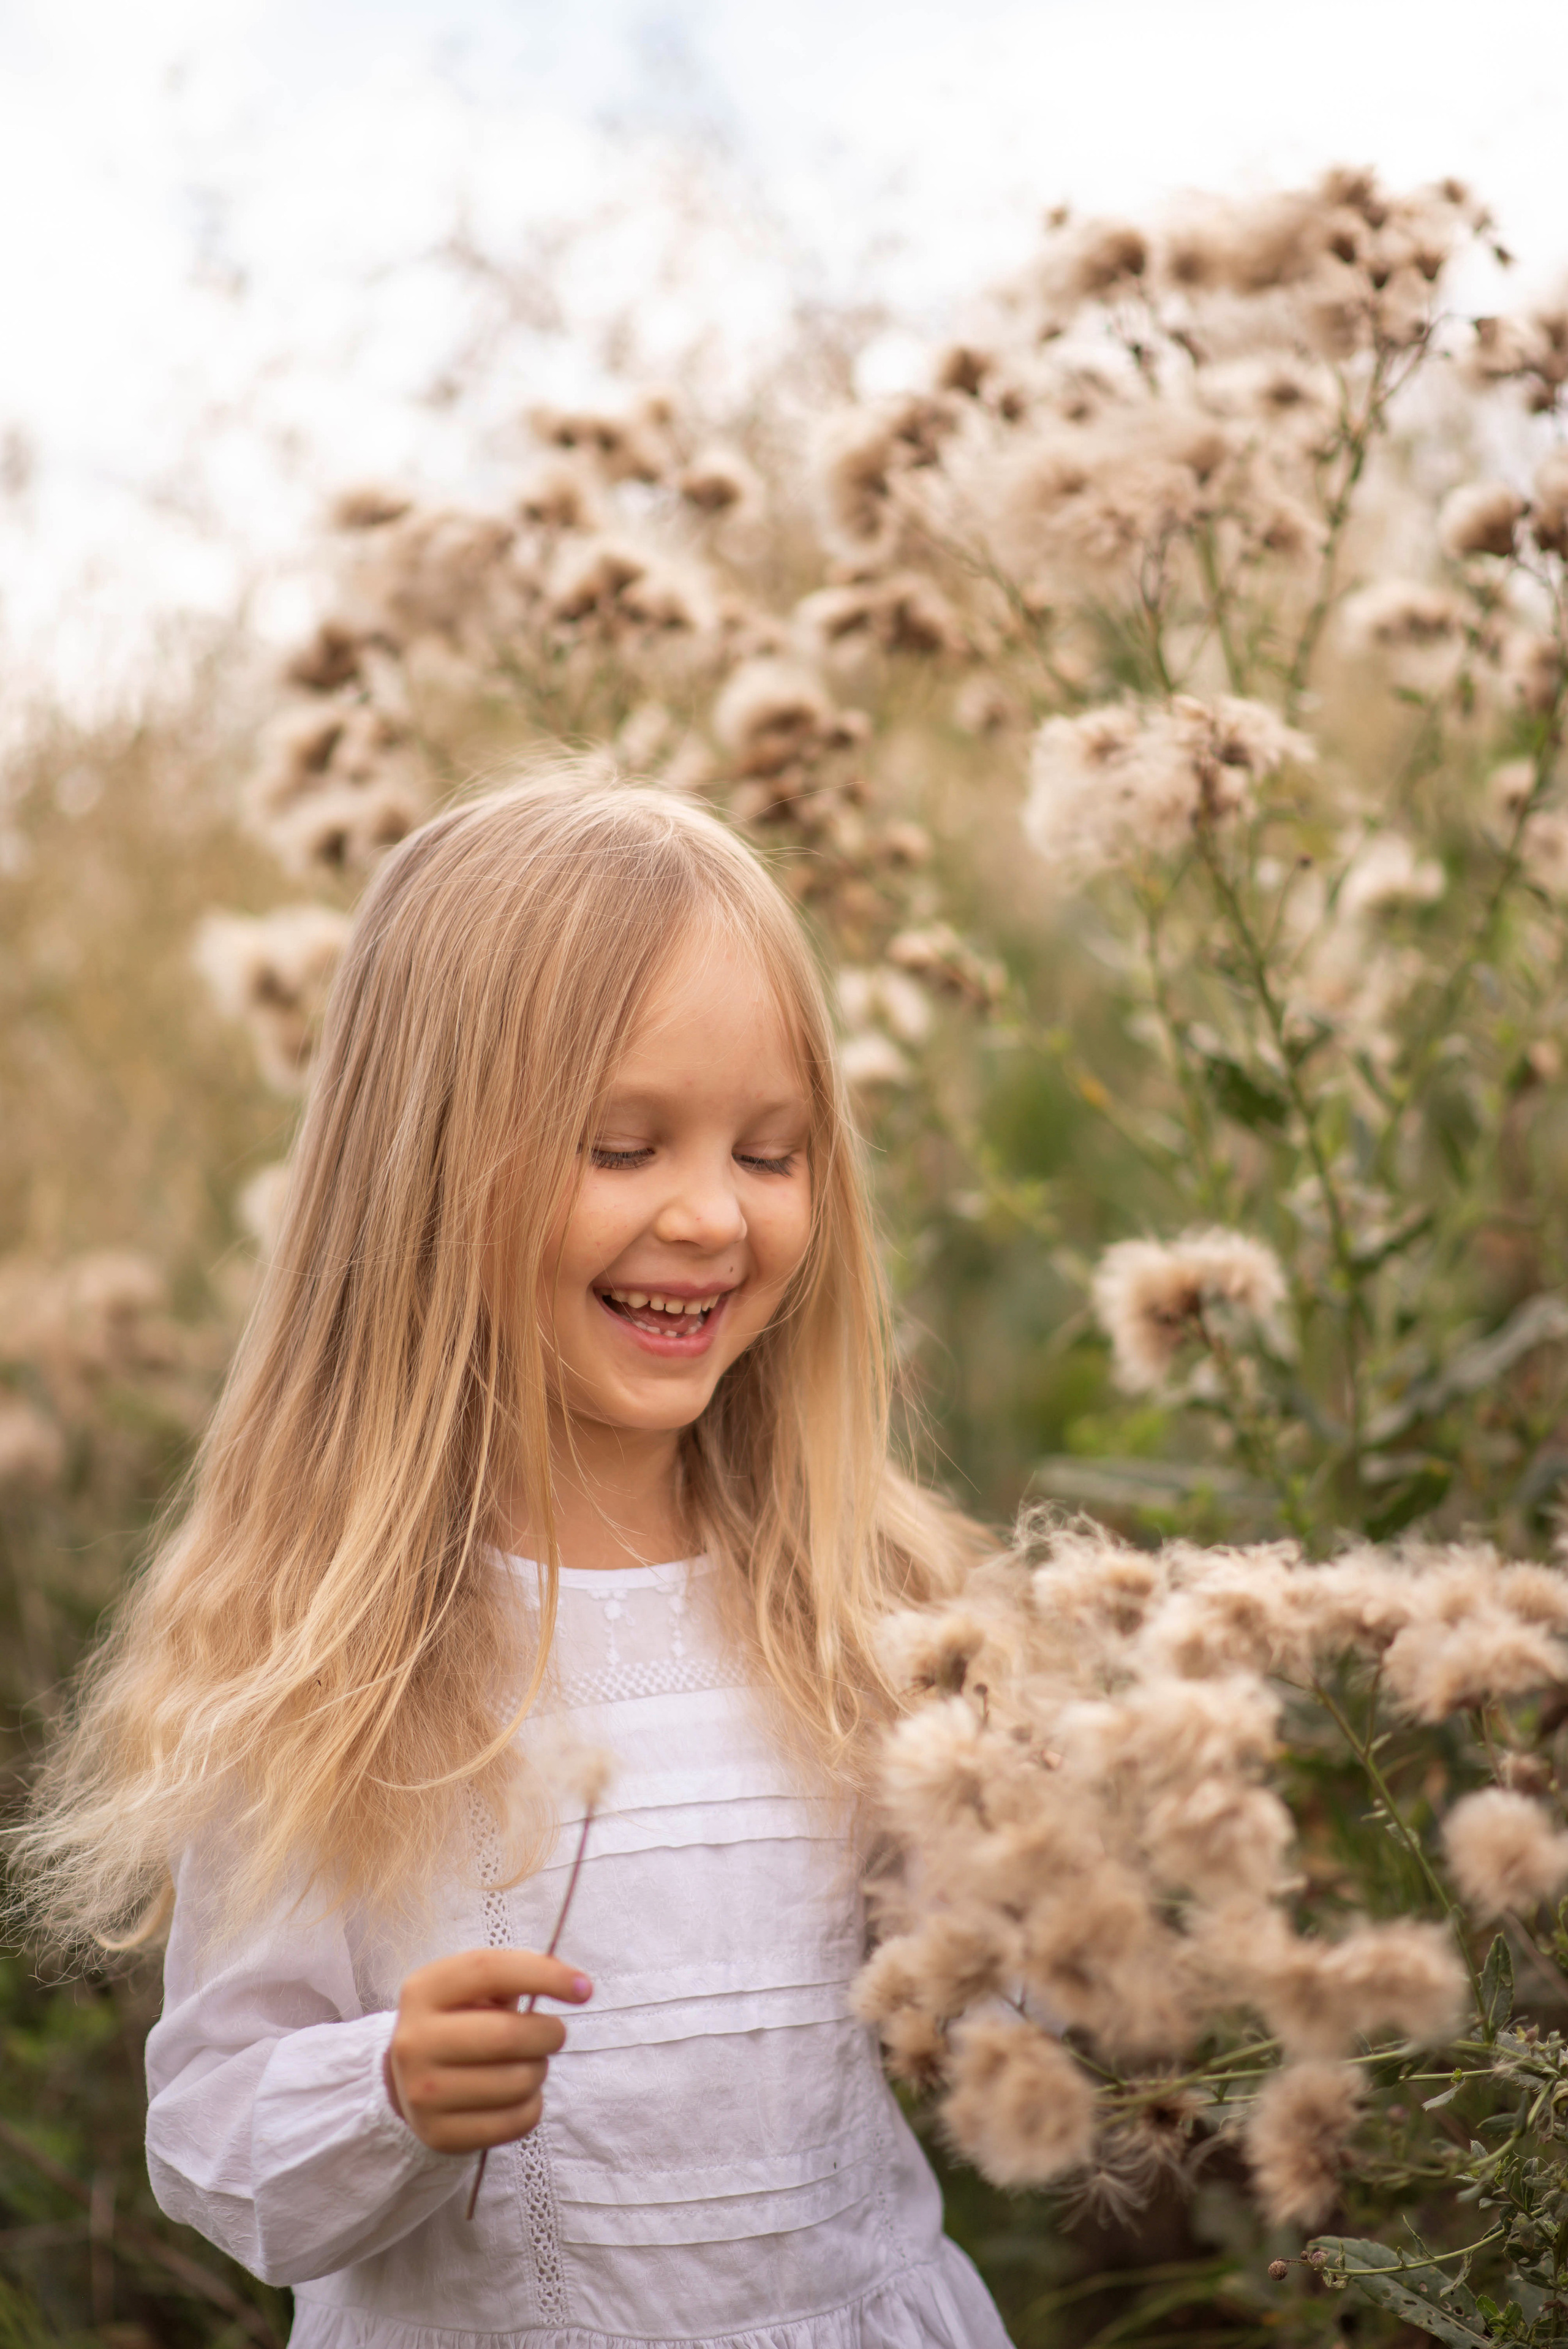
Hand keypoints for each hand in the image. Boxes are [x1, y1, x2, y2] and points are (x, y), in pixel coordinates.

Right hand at [383, 1948, 592, 2153]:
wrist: (412, 2077)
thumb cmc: (462, 2020)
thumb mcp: (476, 1987)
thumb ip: (517, 1973)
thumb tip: (575, 1983)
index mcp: (423, 1990)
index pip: (489, 1971)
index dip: (544, 1976)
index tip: (584, 1988)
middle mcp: (413, 2041)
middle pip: (507, 2034)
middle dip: (549, 2033)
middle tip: (552, 2033)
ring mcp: (422, 2093)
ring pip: (517, 2082)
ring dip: (539, 2070)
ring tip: (527, 2063)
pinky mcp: (440, 2135)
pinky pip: (515, 2122)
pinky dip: (532, 2106)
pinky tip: (517, 2095)